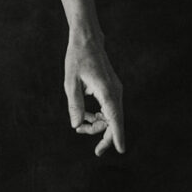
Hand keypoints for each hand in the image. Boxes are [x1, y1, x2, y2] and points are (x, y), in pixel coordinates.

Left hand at [63, 36, 124, 156]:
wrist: (87, 39)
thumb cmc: (77, 58)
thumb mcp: (70, 82)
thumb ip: (74, 104)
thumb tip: (76, 124)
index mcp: (106, 91)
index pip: (115, 119)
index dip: (117, 136)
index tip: (121, 150)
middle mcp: (115, 92)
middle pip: (115, 121)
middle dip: (105, 136)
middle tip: (96, 151)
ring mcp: (115, 90)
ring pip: (112, 116)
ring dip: (99, 125)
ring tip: (80, 127)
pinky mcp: (112, 88)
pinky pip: (109, 108)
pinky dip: (100, 115)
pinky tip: (87, 116)